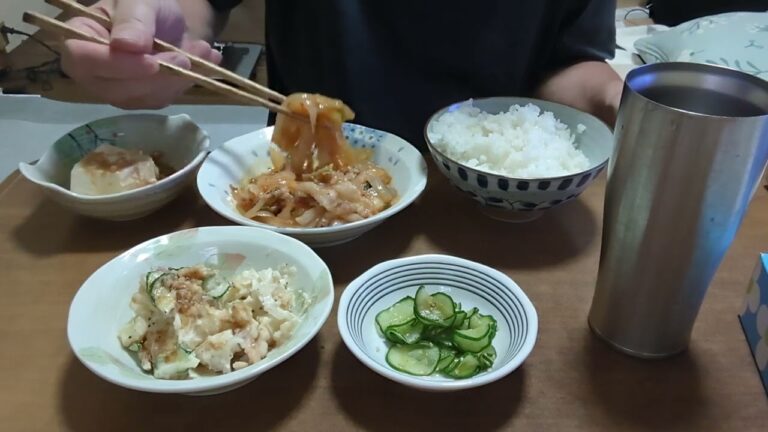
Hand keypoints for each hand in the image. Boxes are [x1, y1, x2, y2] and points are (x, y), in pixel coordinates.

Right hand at [61, 0, 221, 108]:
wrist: (166, 17)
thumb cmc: (144, 4)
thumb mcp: (139, 1)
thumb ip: (133, 21)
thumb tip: (126, 46)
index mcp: (78, 38)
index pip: (83, 60)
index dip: (117, 65)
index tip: (151, 61)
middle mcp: (91, 71)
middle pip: (114, 88)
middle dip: (155, 77)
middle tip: (185, 58)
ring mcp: (114, 89)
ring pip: (143, 98)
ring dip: (176, 79)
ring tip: (201, 52)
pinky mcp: (140, 99)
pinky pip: (161, 99)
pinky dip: (185, 82)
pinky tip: (204, 62)